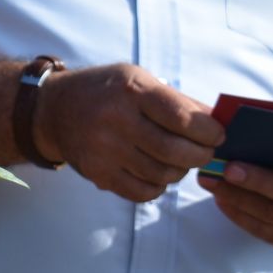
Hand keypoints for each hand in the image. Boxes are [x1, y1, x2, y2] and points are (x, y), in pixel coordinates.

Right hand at [35, 63, 222, 202]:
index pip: (184, 119)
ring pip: (163, 174)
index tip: (217, 135)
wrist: (53, 109)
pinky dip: (158, 186)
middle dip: (201, 155)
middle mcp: (115, 119)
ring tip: (175, 159)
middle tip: (204, 152)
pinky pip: (144, 192)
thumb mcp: (138, 80)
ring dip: (179, 171)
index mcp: (130, 91)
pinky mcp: (97, 172)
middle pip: (177, 151)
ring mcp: (104, 149)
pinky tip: (154, 171)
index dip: (210, 132)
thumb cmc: (104, 91)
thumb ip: (178, 102)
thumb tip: (219, 124)